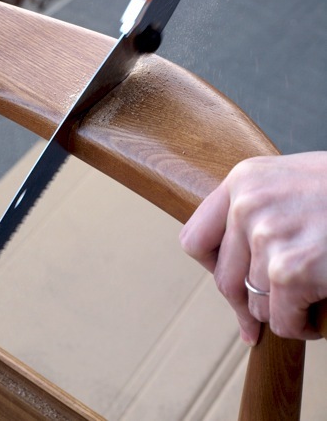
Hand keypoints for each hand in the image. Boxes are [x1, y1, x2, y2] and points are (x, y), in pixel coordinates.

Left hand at [179, 152, 326, 344]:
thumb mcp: (290, 182)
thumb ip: (257, 208)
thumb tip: (235, 259)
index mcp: (243, 180)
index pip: (194, 240)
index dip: (212, 269)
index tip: (231, 281)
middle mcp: (247, 205)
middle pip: (225, 280)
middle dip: (246, 305)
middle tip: (265, 315)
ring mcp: (266, 236)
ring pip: (256, 304)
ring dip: (282, 311)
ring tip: (309, 296)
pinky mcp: (290, 270)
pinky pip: (283, 321)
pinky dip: (304, 326)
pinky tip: (321, 309)